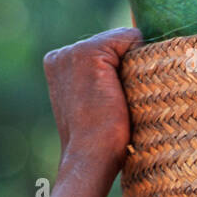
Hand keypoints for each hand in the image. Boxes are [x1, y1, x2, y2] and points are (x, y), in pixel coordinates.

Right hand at [43, 27, 142, 180]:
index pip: (104, 51)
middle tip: (115, 104)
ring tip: (118, 99)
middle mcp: (62, 54)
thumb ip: (103, 81)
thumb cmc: (98, 142)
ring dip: (131, 66)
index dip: (118, 73)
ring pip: (122, 42)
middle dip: (124, 68)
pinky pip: (130, 38)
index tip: (110, 103)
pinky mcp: (90, 53)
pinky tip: (126, 87)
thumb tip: (136, 62)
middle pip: (114, 45)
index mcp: (58, 65)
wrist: (89, 158)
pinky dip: (138, 57)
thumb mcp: (95, 105)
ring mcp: (74, 51)